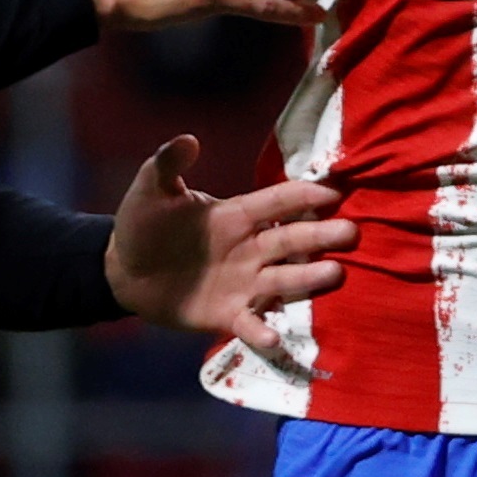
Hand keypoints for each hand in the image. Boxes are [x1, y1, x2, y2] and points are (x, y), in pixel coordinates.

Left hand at [104, 136, 355, 350]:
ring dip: (308, 277)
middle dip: (321, 234)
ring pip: (283, 278)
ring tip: (335, 273)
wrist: (124, 272)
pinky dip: (263, 331)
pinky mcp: (227, 314)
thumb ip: (168, 164)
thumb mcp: (151, 190)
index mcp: (235, 215)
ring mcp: (242, 283)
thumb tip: (188, 139)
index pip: (276, 201)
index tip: (334, 190)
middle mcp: (248, 248)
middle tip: (351, 232)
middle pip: (291, 239)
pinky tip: (275, 337)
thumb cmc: (143, 225)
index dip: (303, 195)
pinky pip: (251, 323)